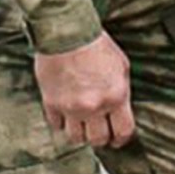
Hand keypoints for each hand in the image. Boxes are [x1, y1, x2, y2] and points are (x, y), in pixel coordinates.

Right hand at [35, 32, 132, 148]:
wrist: (67, 33)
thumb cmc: (96, 45)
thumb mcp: (122, 67)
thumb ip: (121, 92)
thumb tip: (120, 109)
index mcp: (116, 96)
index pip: (123, 131)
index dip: (121, 139)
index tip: (118, 140)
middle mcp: (94, 106)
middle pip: (98, 140)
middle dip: (100, 139)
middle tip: (99, 133)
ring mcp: (71, 107)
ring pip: (76, 138)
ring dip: (80, 134)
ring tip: (81, 125)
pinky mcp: (51, 103)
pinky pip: (56, 125)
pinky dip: (61, 122)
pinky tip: (65, 113)